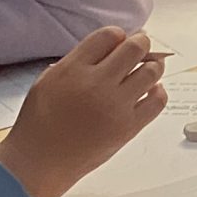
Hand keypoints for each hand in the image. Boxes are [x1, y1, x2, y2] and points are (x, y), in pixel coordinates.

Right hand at [0, 28, 168, 196]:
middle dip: (141, 43)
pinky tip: (150, 91)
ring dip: (153, 66)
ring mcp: (115, 106)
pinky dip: (158, 92)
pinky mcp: (129, 126)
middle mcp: (96, 84)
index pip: (108, 36)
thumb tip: (109, 49)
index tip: (120, 41)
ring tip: (148, 68)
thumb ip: (77, 62)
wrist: (38, 161)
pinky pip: (158, 101)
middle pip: (134, 48)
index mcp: (72, 69)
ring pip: (151, 72)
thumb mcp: (47, 81)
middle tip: (142, 46)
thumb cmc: (39, 123)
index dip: (118, 35)